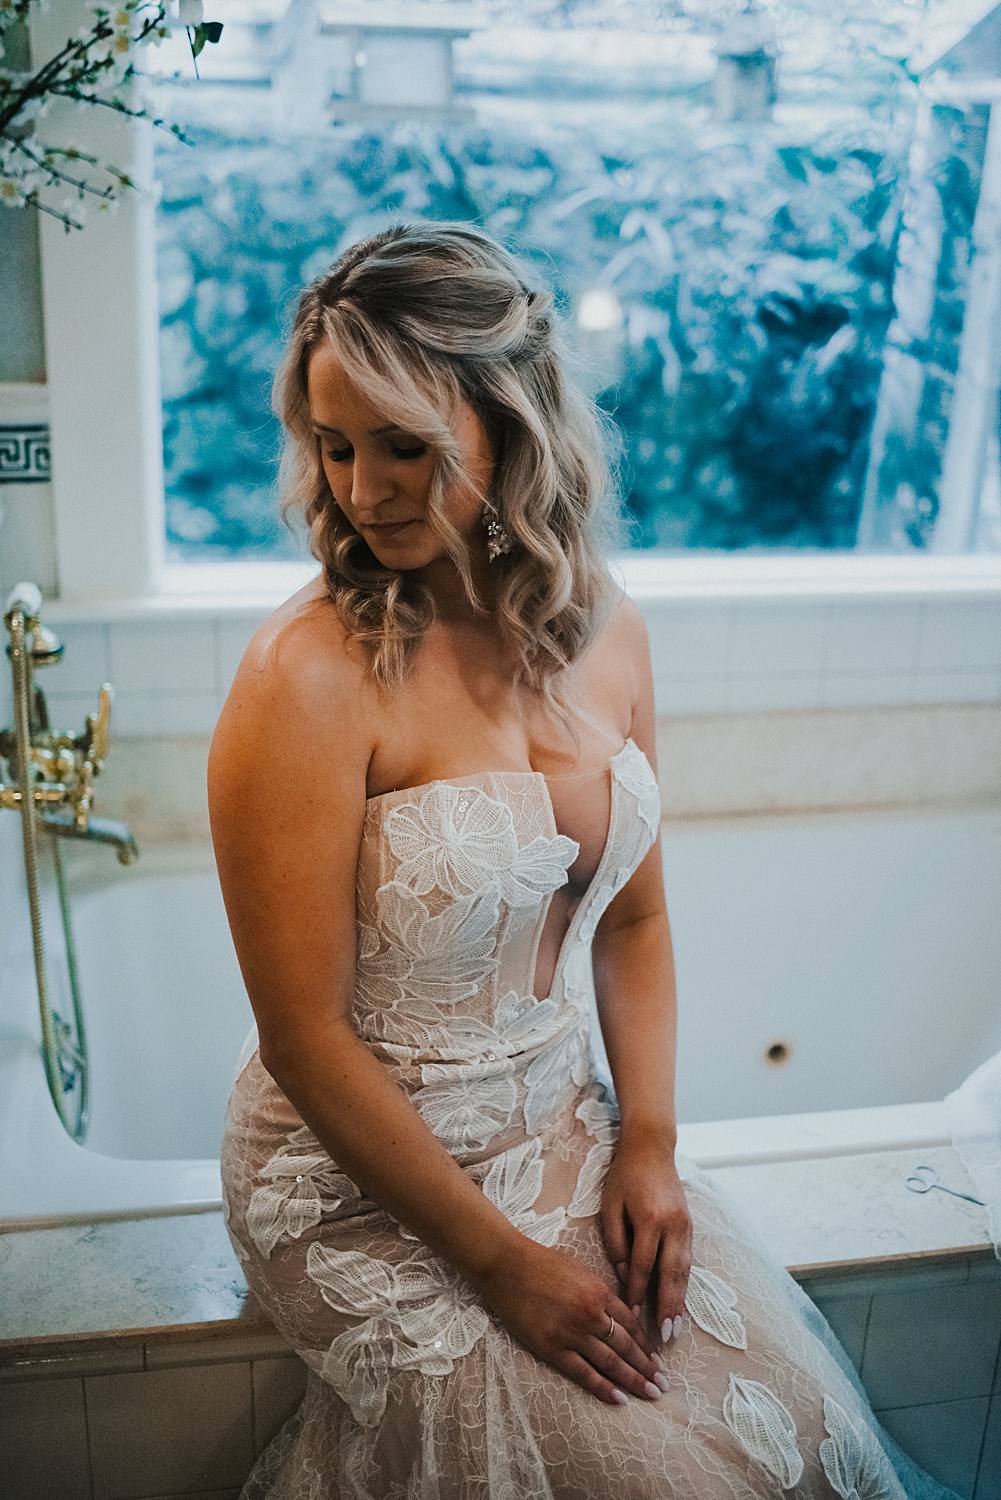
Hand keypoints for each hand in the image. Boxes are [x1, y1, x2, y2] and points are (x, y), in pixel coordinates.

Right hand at [473, 1236, 667, 1405]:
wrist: (507, 1265)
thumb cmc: (542, 1263)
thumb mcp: (580, 1271)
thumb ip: (601, 1294)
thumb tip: (619, 1315)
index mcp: (600, 1291)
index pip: (632, 1324)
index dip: (646, 1344)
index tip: (657, 1360)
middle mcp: (591, 1313)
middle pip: (626, 1346)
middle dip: (647, 1367)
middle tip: (663, 1384)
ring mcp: (572, 1332)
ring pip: (611, 1361)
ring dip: (633, 1380)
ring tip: (650, 1394)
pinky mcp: (552, 1347)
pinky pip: (583, 1372)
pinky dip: (603, 1387)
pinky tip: (619, 1399)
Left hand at [600, 1125, 692, 1346]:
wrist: (651, 1148)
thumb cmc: (624, 1176)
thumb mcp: (610, 1205)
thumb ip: (616, 1241)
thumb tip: (626, 1275)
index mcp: (650, 1219)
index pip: (644, 1265)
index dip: (638, 1292)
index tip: (633, 1316)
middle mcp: (673, 1225)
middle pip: (671, 1274)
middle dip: (668, 1307)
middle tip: (665, 1337)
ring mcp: (686, 1226)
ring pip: (685, 1271)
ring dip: (681, 1301)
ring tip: (676, 1328)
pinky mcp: (690, 1225)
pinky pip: (689, 1260)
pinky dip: (685, 1284)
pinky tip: (681, 1301)